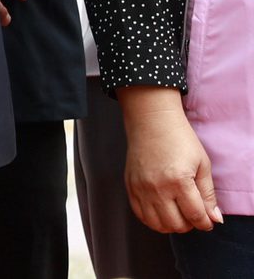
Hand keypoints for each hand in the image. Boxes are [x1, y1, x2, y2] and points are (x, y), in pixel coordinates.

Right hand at [119, 86, 223, 233]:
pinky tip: (162, 210)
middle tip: (193, 214)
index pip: (195, 216)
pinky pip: (140, 214)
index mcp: (179, 181)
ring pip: (156, 224)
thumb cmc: (179, 139)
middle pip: (176, 224)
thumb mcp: (202, 164)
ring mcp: (141, 188)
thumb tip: (214, 218)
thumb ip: (208, 194)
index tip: (208, 220)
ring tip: (178, 213)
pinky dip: (153, 219)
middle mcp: (157, 188)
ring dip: (171, 224)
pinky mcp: (130, 186)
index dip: (206, 222)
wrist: (152, 121)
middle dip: (189, 224)